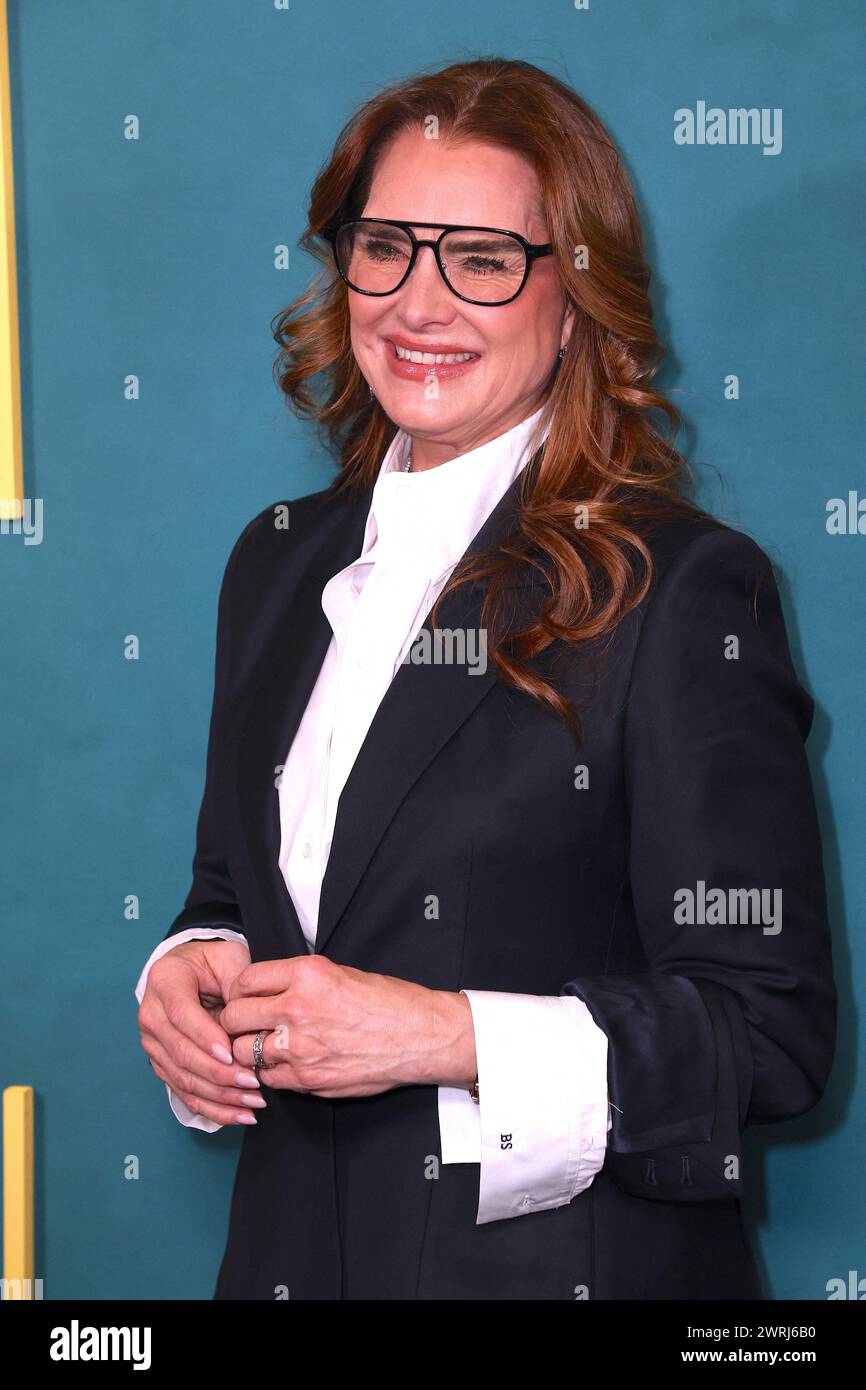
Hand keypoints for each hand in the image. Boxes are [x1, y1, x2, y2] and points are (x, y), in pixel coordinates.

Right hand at [138, 938, 267, 1125]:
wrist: (191, 969)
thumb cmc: (214, 962)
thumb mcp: (229, 958)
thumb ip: (238, 986)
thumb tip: (247, 1025)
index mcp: (164, 981)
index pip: (181, 1014)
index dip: (205, 1037)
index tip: (232, 1054)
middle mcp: (151, 1014)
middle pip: (181, 1052)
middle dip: (219, 1073)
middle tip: (253, 1082)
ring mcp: (154, 1043)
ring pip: (183, 1078)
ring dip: (220, 1095)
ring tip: (254, 1101)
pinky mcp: (163, 1064)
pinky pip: (185, 1092)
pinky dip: (213, 1107)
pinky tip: (239, 1114)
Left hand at [219, 954, 476, 1098]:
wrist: (420, 1035)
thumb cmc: (387, 1001)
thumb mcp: (338, 972)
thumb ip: (297, 982)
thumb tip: (265, 991)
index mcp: (306, 974)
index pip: (244, 981)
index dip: (240, 990)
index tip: (244, 997)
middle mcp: (297, 1008)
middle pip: (233, 1017)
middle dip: (234, 1021)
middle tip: (244, 1024)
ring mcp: (300, 1047)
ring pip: (244, 1051)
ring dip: (249, 1049)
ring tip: (264, 1045)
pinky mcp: (308, 1078)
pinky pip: (269, 1077)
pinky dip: (272, 1072)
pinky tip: (286, 1064)